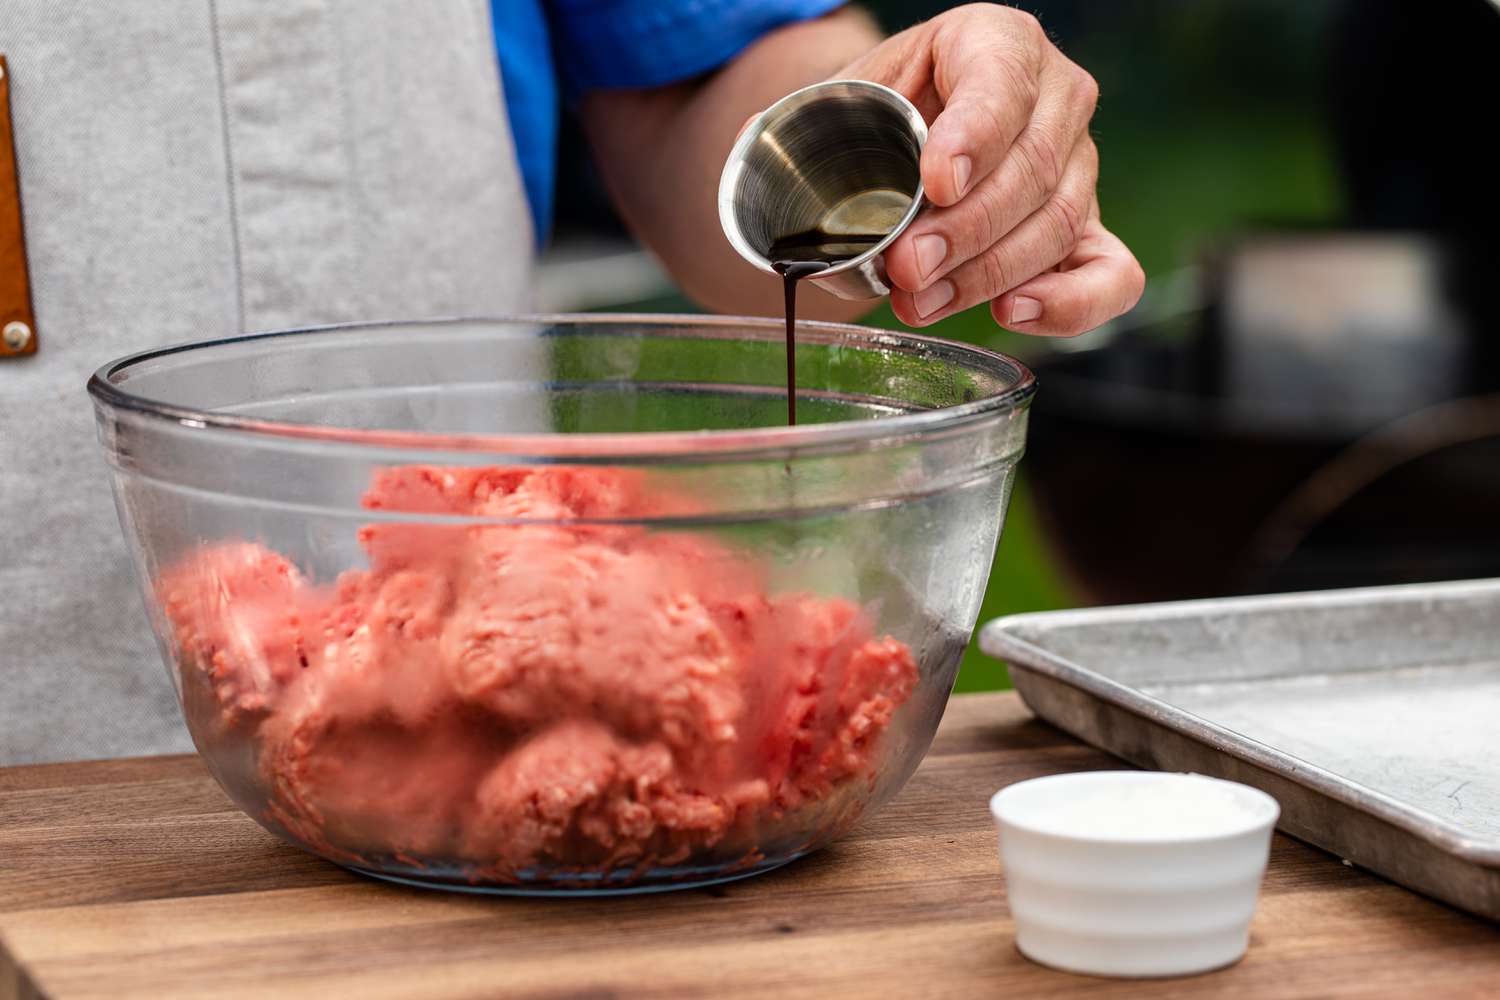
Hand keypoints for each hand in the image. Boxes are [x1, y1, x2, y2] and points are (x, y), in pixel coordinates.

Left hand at [836, 4, 1143, 334]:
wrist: (890, 141)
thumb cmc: (870, 117)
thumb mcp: (843, 101)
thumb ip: (828, 137)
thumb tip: (812, 205)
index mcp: (996, 40)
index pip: (1001, 85)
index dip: (972, 139)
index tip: (935, 184)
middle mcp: (1056, 94)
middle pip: (1030, 169)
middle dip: (964, 231)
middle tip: (906, 268)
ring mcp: (1080, 163)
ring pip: (1057, 225)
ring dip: (986, 276)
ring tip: (921, 300)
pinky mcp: (1088, 228)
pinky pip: (1112, 274)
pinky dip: (1070, 304)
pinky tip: (1011, 313)